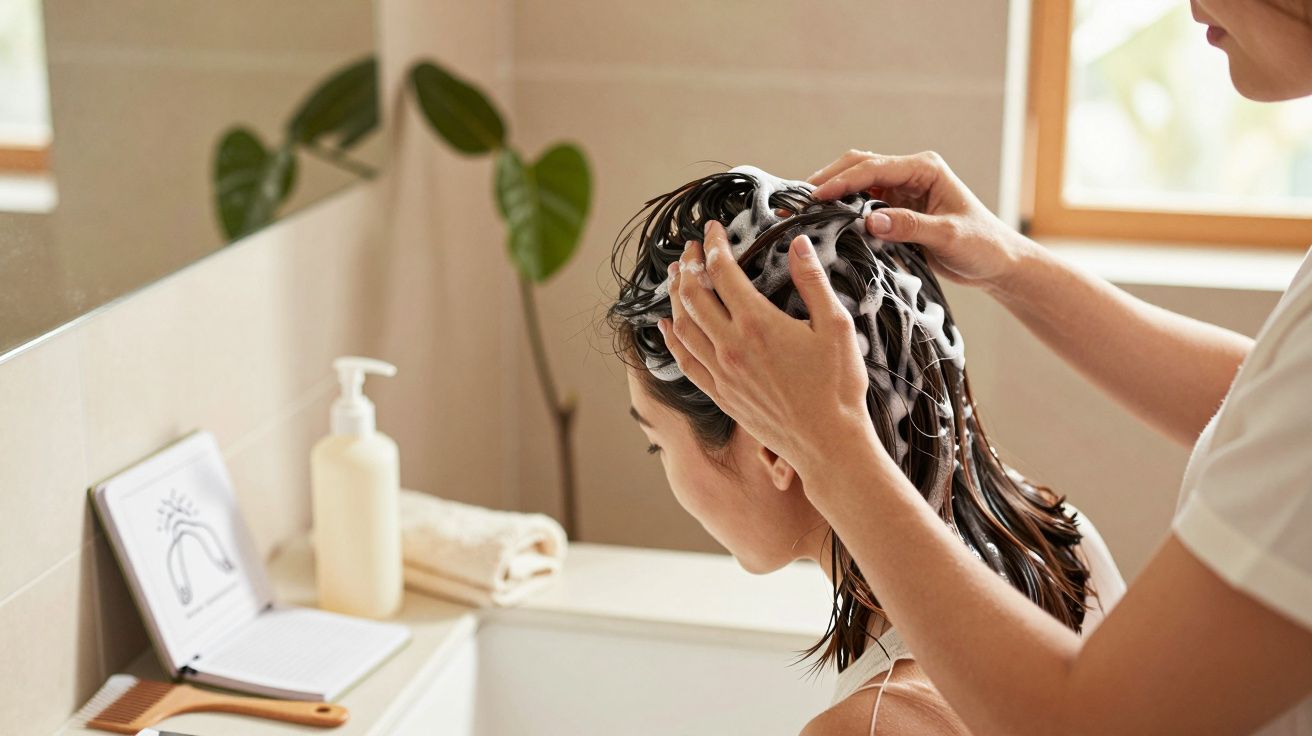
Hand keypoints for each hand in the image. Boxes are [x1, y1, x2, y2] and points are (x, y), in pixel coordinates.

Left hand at [660, 220, 878, 477]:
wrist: (828, 443)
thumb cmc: (838, 387)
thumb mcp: (836, 327)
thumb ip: (813, 282)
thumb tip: (799, 243)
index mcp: (757, 323)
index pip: (723, 271)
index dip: (714, 245)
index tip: (712, 228)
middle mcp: (730, 346)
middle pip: (693, 295)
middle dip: (688, 265)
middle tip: (690, 248)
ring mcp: (721, 373)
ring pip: (682, 326)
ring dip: (674, 296)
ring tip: (676, 277)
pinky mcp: (720, 394)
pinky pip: (684, 361)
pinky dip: (671, 339)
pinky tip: (666, 326)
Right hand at [808, 150, 1033, 290]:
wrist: (996, 263)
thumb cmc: (982, 245)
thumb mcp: (948, 236)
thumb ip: (910, 226)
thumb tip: (870, 220)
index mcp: (924, 169)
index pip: (874, 168)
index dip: (842, 181)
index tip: (815, 197)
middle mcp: (910, 174)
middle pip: (858, 167)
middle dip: (827, 181)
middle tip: (795, 200)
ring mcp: (901, 190)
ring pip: (856, 183)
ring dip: (830, 194)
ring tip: (801, 209)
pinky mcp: (896, 209)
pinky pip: (861, 204)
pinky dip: (841, 210)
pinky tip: (822, 221)